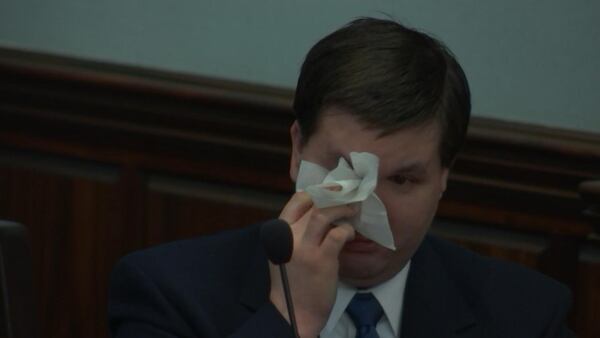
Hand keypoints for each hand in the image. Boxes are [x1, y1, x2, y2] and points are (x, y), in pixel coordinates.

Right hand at [269, 191, 356, 337]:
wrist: (293, 312)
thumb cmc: (292, 281)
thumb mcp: (285, 251)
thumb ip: (296, 231)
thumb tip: (321, 209)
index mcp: (278, 231)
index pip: (298, 200)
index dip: (318, 192)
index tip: (332, 192)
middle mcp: (288, 235)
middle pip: (314, 203)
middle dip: (336, 197)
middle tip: (350, 197)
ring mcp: (304, 247)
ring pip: (325, 212)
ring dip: (343, 208)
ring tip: (354, 209)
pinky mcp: (321, 259)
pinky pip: (338, 233)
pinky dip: (347, 230)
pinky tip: (350, 234)